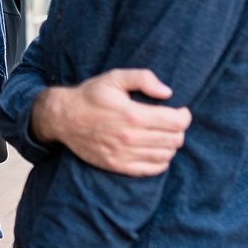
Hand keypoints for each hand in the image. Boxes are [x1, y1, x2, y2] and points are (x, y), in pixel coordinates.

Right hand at [32, 68, 190, 176]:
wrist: (62, 118)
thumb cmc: (91, 96)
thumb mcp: (114, 78)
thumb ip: (143, 78)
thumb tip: (167, 92)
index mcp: (132, 114)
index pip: (176, 122)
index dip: (184, 116)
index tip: (180, 111)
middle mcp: (130, 137)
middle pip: (174, 140)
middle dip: (178, 130)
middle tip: (170, 123)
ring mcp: (123, 154)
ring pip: (165, 156)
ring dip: (170, 145)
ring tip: (162, 135)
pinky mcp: (117, 166)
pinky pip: (151, 170)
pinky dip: (160, 162)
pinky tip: (155, 150)